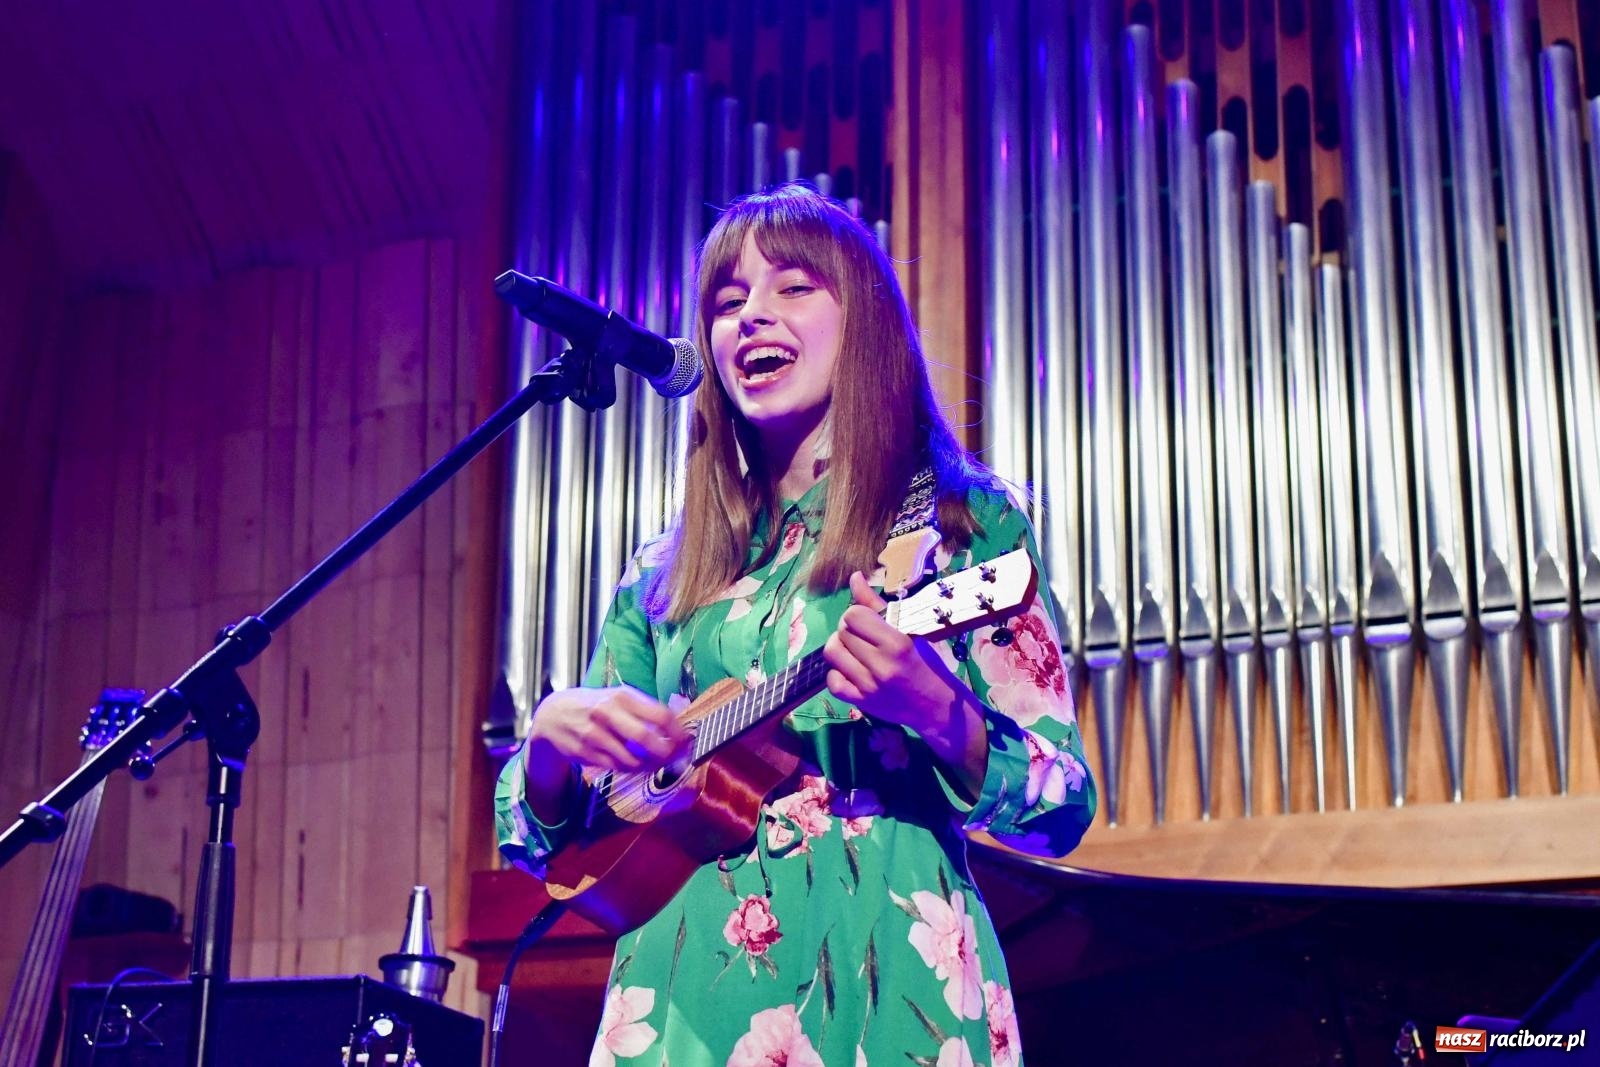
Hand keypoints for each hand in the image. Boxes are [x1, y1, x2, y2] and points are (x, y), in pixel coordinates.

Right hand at [521, 686, 691, 821]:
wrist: (553, 716)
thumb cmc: (595, 705)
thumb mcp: (618, 697)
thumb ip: (646, 708)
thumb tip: (681, 718)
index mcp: (622, 696)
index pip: (660, 714)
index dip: (678, 731)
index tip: (686, 741)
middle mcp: (607, 713)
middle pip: (645, 739)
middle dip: (666, 753)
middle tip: (675, 758)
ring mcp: (594, 735)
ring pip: (631, 759)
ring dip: (649, 766)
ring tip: (657, 764)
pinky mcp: (586, 753)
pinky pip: (617, 768)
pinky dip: (632, 770)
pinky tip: (637, 765)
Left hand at [823, 571, 965, 734]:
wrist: (935, 705)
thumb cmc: (926, 663)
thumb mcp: (908, 631)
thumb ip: (877, 606)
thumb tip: (855, 578)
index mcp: (896, 643)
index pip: (854, 615)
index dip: (856, 613)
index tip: (867, 620)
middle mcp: (881, 665)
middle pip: (841, 632)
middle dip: (848, 628)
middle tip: (862, 635)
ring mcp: (869, 686)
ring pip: (832, 653)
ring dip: (840, 647)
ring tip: (854, 649)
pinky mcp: (860, 702)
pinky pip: (832, 682)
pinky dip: (837, 673)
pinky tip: (851, 670)